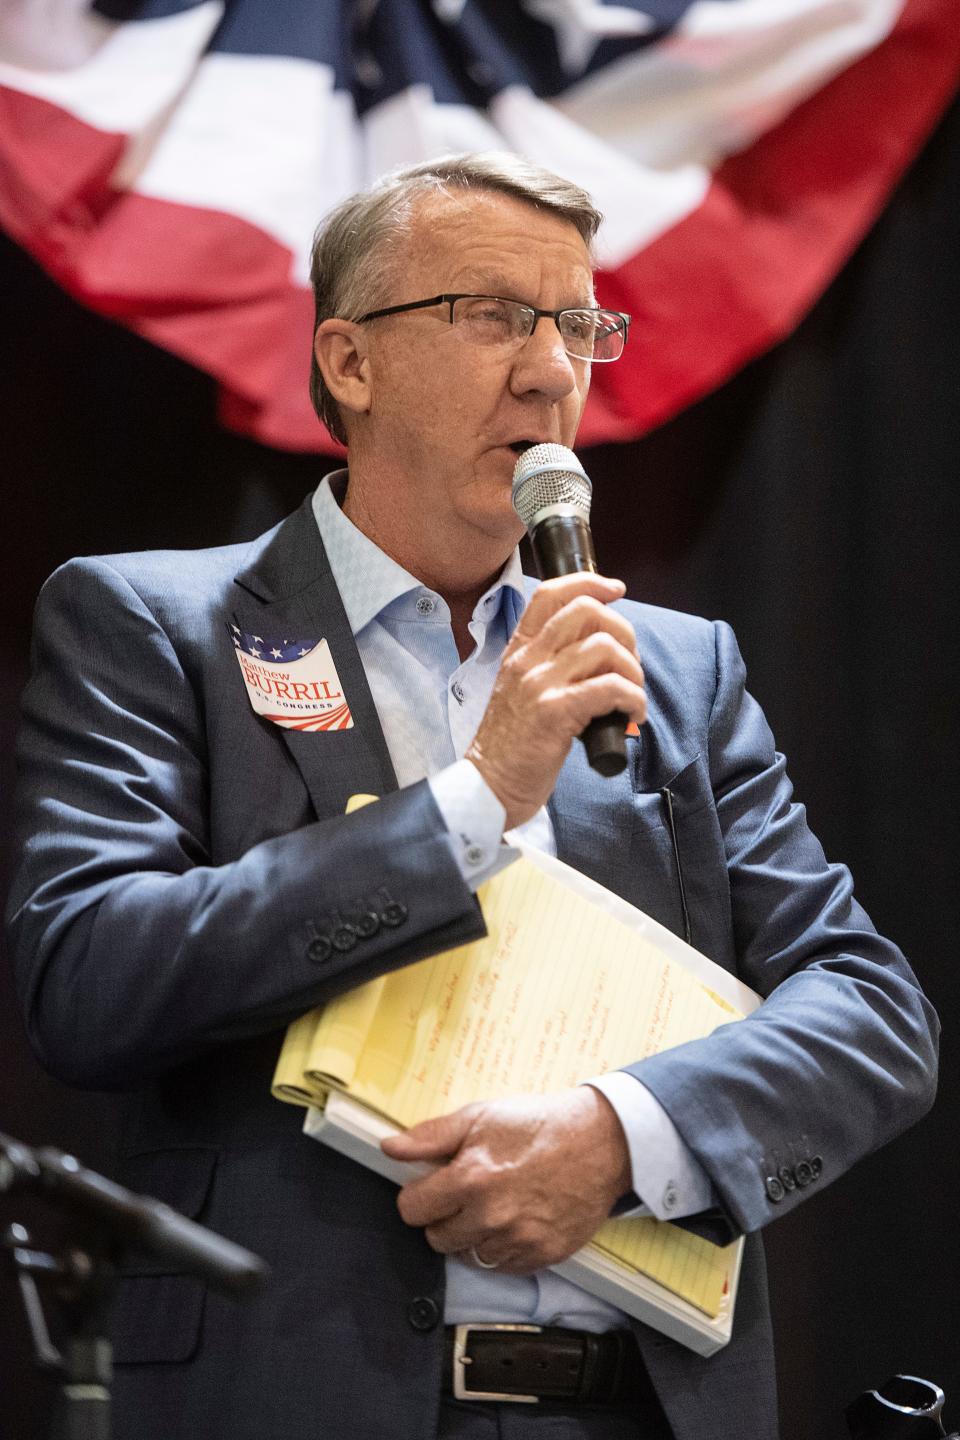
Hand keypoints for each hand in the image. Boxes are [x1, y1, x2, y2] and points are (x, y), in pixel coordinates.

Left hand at [380, 1087, 631, 1273]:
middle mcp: (490, 1216)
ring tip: (494, 1205)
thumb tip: (390, 1148)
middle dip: (444, 1216)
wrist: (600, 1143)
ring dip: (473, 1235)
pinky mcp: (540, 1256)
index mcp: (469, 1179)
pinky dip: (501, 1248)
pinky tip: (515, 1220)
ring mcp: (516, 1240)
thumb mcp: (481, 1116)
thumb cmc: (540, 1126)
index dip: (418, 1195)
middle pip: (436, 1238)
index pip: (412, 1210)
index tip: (431, 1187)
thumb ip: (431, 1136)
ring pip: (468, 1256)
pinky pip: (501, 1266)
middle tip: (467, 1194)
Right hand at [465, 574, 645, 828]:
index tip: (616, 590)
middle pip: (586, 611)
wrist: (487, 787)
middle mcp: (527, 660)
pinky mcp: (555, 712)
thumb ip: (549, 668)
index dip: (590, 582)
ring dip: (632, 671)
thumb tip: (600, 654)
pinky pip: (610, 687)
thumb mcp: (522, 694)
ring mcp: (539, 684)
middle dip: (623, 631)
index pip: (550, 593)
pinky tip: (632, 715)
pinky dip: (632, 699)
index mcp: (518, 652)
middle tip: (628, 665)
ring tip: (631, 697)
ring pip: (604, 647)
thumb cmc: (511, 747)